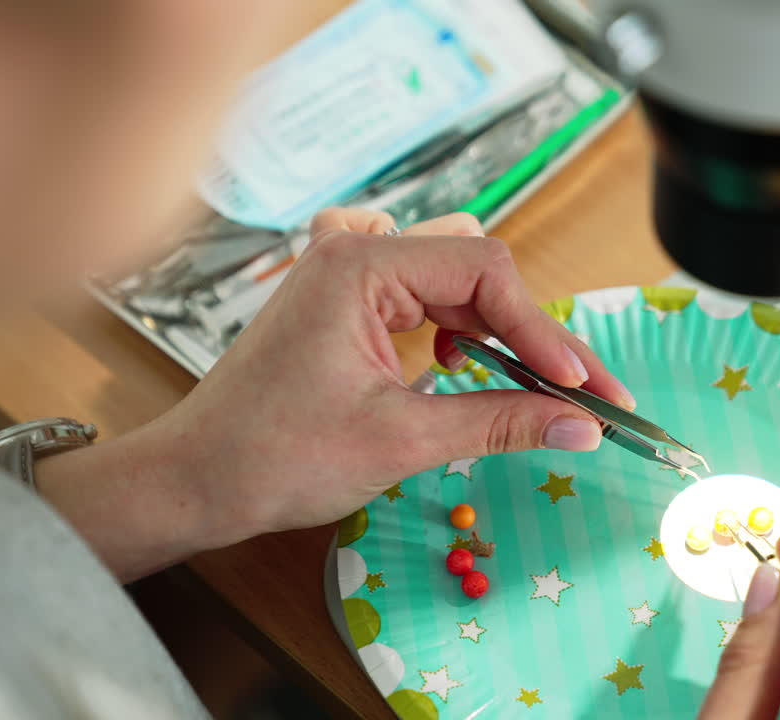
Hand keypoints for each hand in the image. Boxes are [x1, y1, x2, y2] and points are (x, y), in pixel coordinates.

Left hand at [37, 208, 633, 579]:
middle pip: (477, 271)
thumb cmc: (276, 456)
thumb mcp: (402, 440)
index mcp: (360, 265)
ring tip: (533, 382)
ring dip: (498, 327)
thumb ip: (500, 423)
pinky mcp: (346, 301)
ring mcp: (347, 273)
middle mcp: (354, 252)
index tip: (582, 387)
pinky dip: (458, 325)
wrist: (197, 480)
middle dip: (531, 332)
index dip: (542, 328)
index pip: (484, 270)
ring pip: (456, 281)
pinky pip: (424, 293)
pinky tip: (464, 361)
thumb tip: (581, 426)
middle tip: (580, 392)